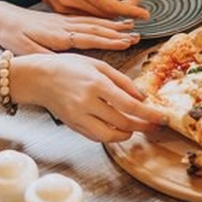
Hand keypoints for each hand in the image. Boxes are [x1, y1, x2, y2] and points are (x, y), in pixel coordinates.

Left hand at [0, 0, 140, 53]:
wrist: (1, 15)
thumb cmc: (10, 35)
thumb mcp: (22, 49)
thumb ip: (43, 56)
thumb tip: (61, 64)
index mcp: (57, 34)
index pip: (88, 37)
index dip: (108, 40)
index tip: (125, 41)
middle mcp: (64, 25)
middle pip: (95, 27)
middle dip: (117, 31)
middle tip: (136, 35)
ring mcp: (63, 20)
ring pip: (92, 21)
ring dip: (112, 24)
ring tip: (129, 26)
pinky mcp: (61, 19)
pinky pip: (85, 18)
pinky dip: (100, 20)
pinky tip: (109, 22)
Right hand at [11, 53, 164, 141]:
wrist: (39, 77)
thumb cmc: (69, 67)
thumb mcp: (98, 65)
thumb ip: (122, 80)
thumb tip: (142, 97)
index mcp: (97, 84)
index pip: (130, 105)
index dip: (149, 114)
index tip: (162, 117)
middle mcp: (88, 103)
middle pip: (123, 122)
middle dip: (143, 126)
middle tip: (155, 124)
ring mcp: (80, 117)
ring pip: (111, 135)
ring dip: (128, 133)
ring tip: (137, 126)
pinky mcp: (74, 126)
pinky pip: (97, 137)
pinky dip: (111, 135)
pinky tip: (118, 128)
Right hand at [17, 0, 149, 19]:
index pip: (109, 5)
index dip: (130, 10)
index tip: (146, 14)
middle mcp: (69, 0)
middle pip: (104, 15)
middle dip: (125, 13)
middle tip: (139, 3)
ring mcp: (62, 7)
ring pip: (94, 17)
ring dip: (110, 11)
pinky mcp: (58, 10)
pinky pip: (83, 15)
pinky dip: (96, 9)